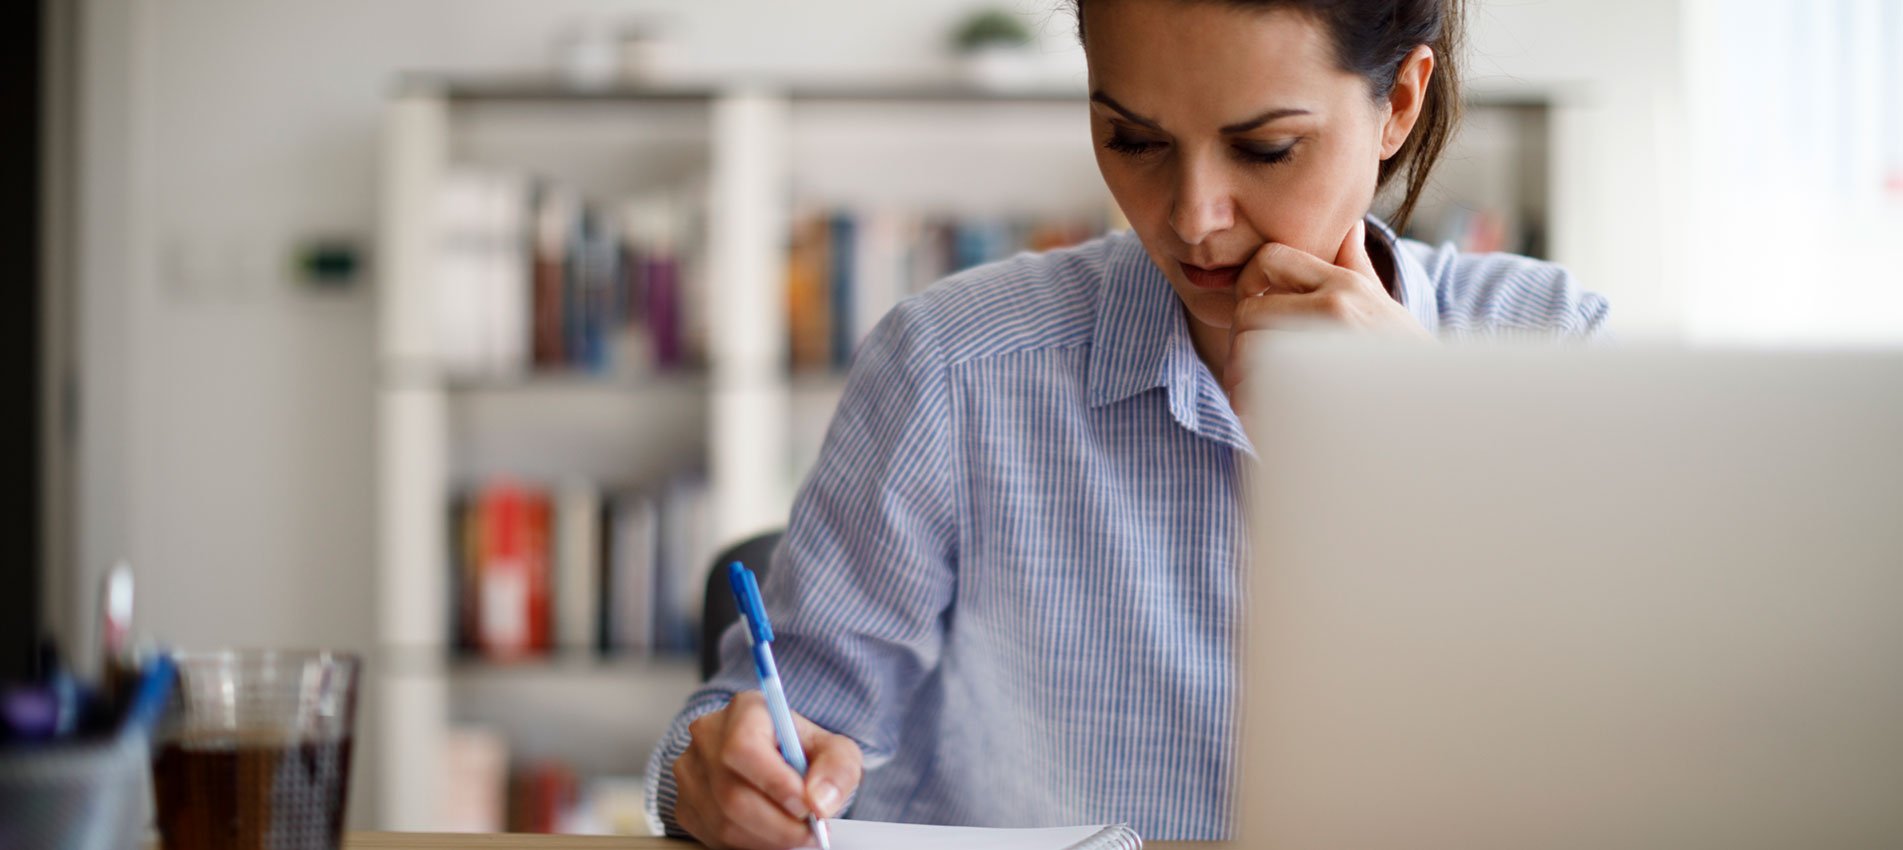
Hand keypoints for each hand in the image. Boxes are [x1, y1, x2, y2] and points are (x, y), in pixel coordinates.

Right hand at [672, 690, 863, 849]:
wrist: (777, 761)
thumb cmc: (802, 752)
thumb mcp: (834, 750)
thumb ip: (837, 769)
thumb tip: (820, 800)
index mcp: (744, 710)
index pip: (744, 748)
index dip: (775, 784)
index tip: (807, 807)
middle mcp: (708, 736)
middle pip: (732, 793)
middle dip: (779, 824)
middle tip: (812, 834)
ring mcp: (690, 771)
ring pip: (723, 821)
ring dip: (768, 839)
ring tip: (797, 835)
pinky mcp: (685, 804)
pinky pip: (714, 836)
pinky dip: (750, 844)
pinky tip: (772, 835)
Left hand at [1223, 220, 1430, 410]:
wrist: (1437, 412)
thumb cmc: (1407, 359)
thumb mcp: (1385, 306)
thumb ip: (1357, 266)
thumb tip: (1351, 227)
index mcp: (1346, 285)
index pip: (1268, 258)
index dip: (1248, 282)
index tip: (1255, 309)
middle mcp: (1335, 309)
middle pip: (1246, 310)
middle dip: (1240, 338)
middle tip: (1248, 363)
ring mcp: (1325, 350)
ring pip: (1245, 350)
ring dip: (1239, 375)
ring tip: (1255, 393)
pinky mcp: (1315, 392)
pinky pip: (1254, 389)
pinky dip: (1249, 405)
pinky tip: (1265, 415)